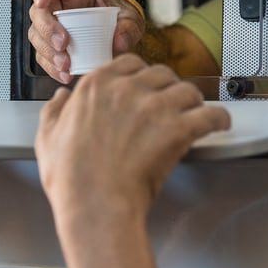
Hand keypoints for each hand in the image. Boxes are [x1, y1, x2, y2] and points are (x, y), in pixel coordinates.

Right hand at [29, 0, 144, 83]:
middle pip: (38, 12)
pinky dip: (52, 67)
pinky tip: (65, 74)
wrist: (119, 33)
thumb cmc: (120, 16)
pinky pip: (43, 56)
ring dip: (48, 52)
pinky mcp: (52, 45)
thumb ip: (129, 28)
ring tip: (66, 65)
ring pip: (36, 35)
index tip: (42, 1)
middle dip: (47, 29)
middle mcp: (58, 4)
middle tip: (63, 45)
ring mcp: (52, 25)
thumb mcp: (131, 18)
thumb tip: (118, 43)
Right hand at [35, 55, 229, 267]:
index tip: (145, 87)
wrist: (95, 204)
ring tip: (195, 114)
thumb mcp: (47, 139)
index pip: (129, 63)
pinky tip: (220, 123)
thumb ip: (53, 112)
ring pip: (188, 90)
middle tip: (171, 105)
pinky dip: (218, 119)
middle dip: (168, 88)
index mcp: (96, 86)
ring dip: (193, 102)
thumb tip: (60, 97)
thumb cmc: (72, 178)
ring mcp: (155, 106)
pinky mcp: (178, 128)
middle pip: (162, 74)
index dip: (141, 76)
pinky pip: (210, 114)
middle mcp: (127, 88)